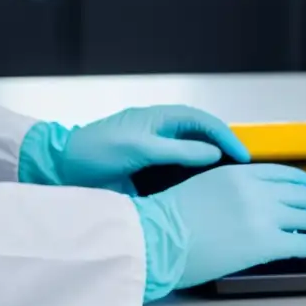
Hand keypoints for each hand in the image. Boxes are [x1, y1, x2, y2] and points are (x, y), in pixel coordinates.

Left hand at [54, 105, 250, 190]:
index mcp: (157, 118)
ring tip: (228, 178)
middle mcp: (157, 129)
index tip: (243, 154)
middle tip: (242, 167)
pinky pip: (175, 165)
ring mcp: (151, 147)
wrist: (62, 168)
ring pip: (189, 149)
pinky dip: (192, 173)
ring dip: (209, 161)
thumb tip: (212, 152)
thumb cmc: (94, 152)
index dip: (225, 135)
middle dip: (223, 145)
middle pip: (199, 133)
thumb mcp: (139, 149)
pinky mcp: (144, 166)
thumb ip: (176, 150)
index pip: (201, 120)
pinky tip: (199, 187)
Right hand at [132, 164, 305, 300]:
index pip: (287, 174)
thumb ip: (234, 189)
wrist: (157, 238)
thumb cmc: (171, 218)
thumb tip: (257, 203)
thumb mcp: (205, 188)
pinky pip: (304, 242)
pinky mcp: (264, 243)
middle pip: (304, 192)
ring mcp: (261, 215)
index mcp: (239, 172)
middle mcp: (254, 189)